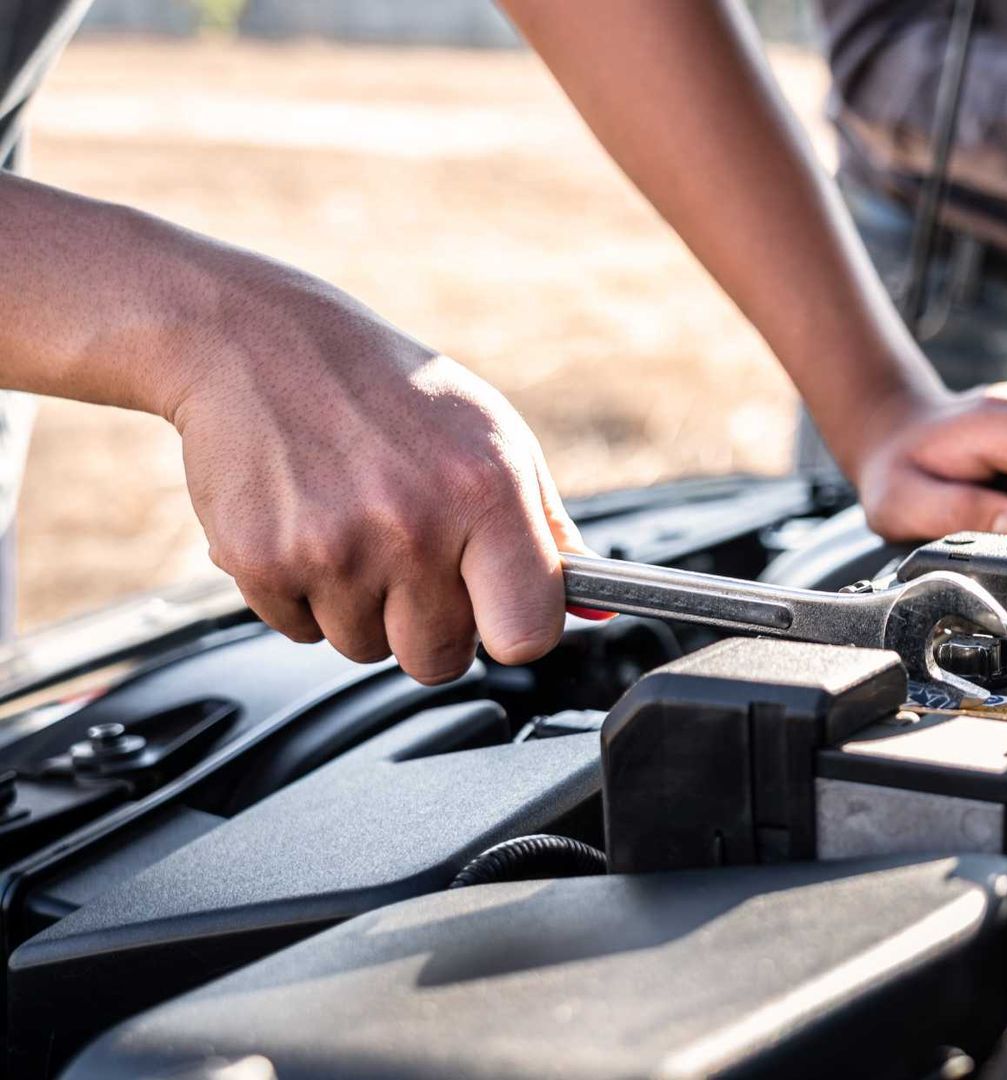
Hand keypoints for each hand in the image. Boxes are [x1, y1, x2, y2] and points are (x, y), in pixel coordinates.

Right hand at [170, 275, 583, 683]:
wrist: (260, 343)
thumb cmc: (394, 395)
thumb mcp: (495, 441)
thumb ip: (548, 533)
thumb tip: (595, 610)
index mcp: (486, 493)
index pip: (526, 636)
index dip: (514, 630)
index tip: (500, 610)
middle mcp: (412, 526)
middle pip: (439, 659)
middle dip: (432, 625)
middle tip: (413, 556)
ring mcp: (333, 548)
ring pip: (366, 649)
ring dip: (364, 608)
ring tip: (355, 526)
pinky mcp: (262, 562)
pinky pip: (301, 631)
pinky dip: (305, 595)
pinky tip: (308, 525)